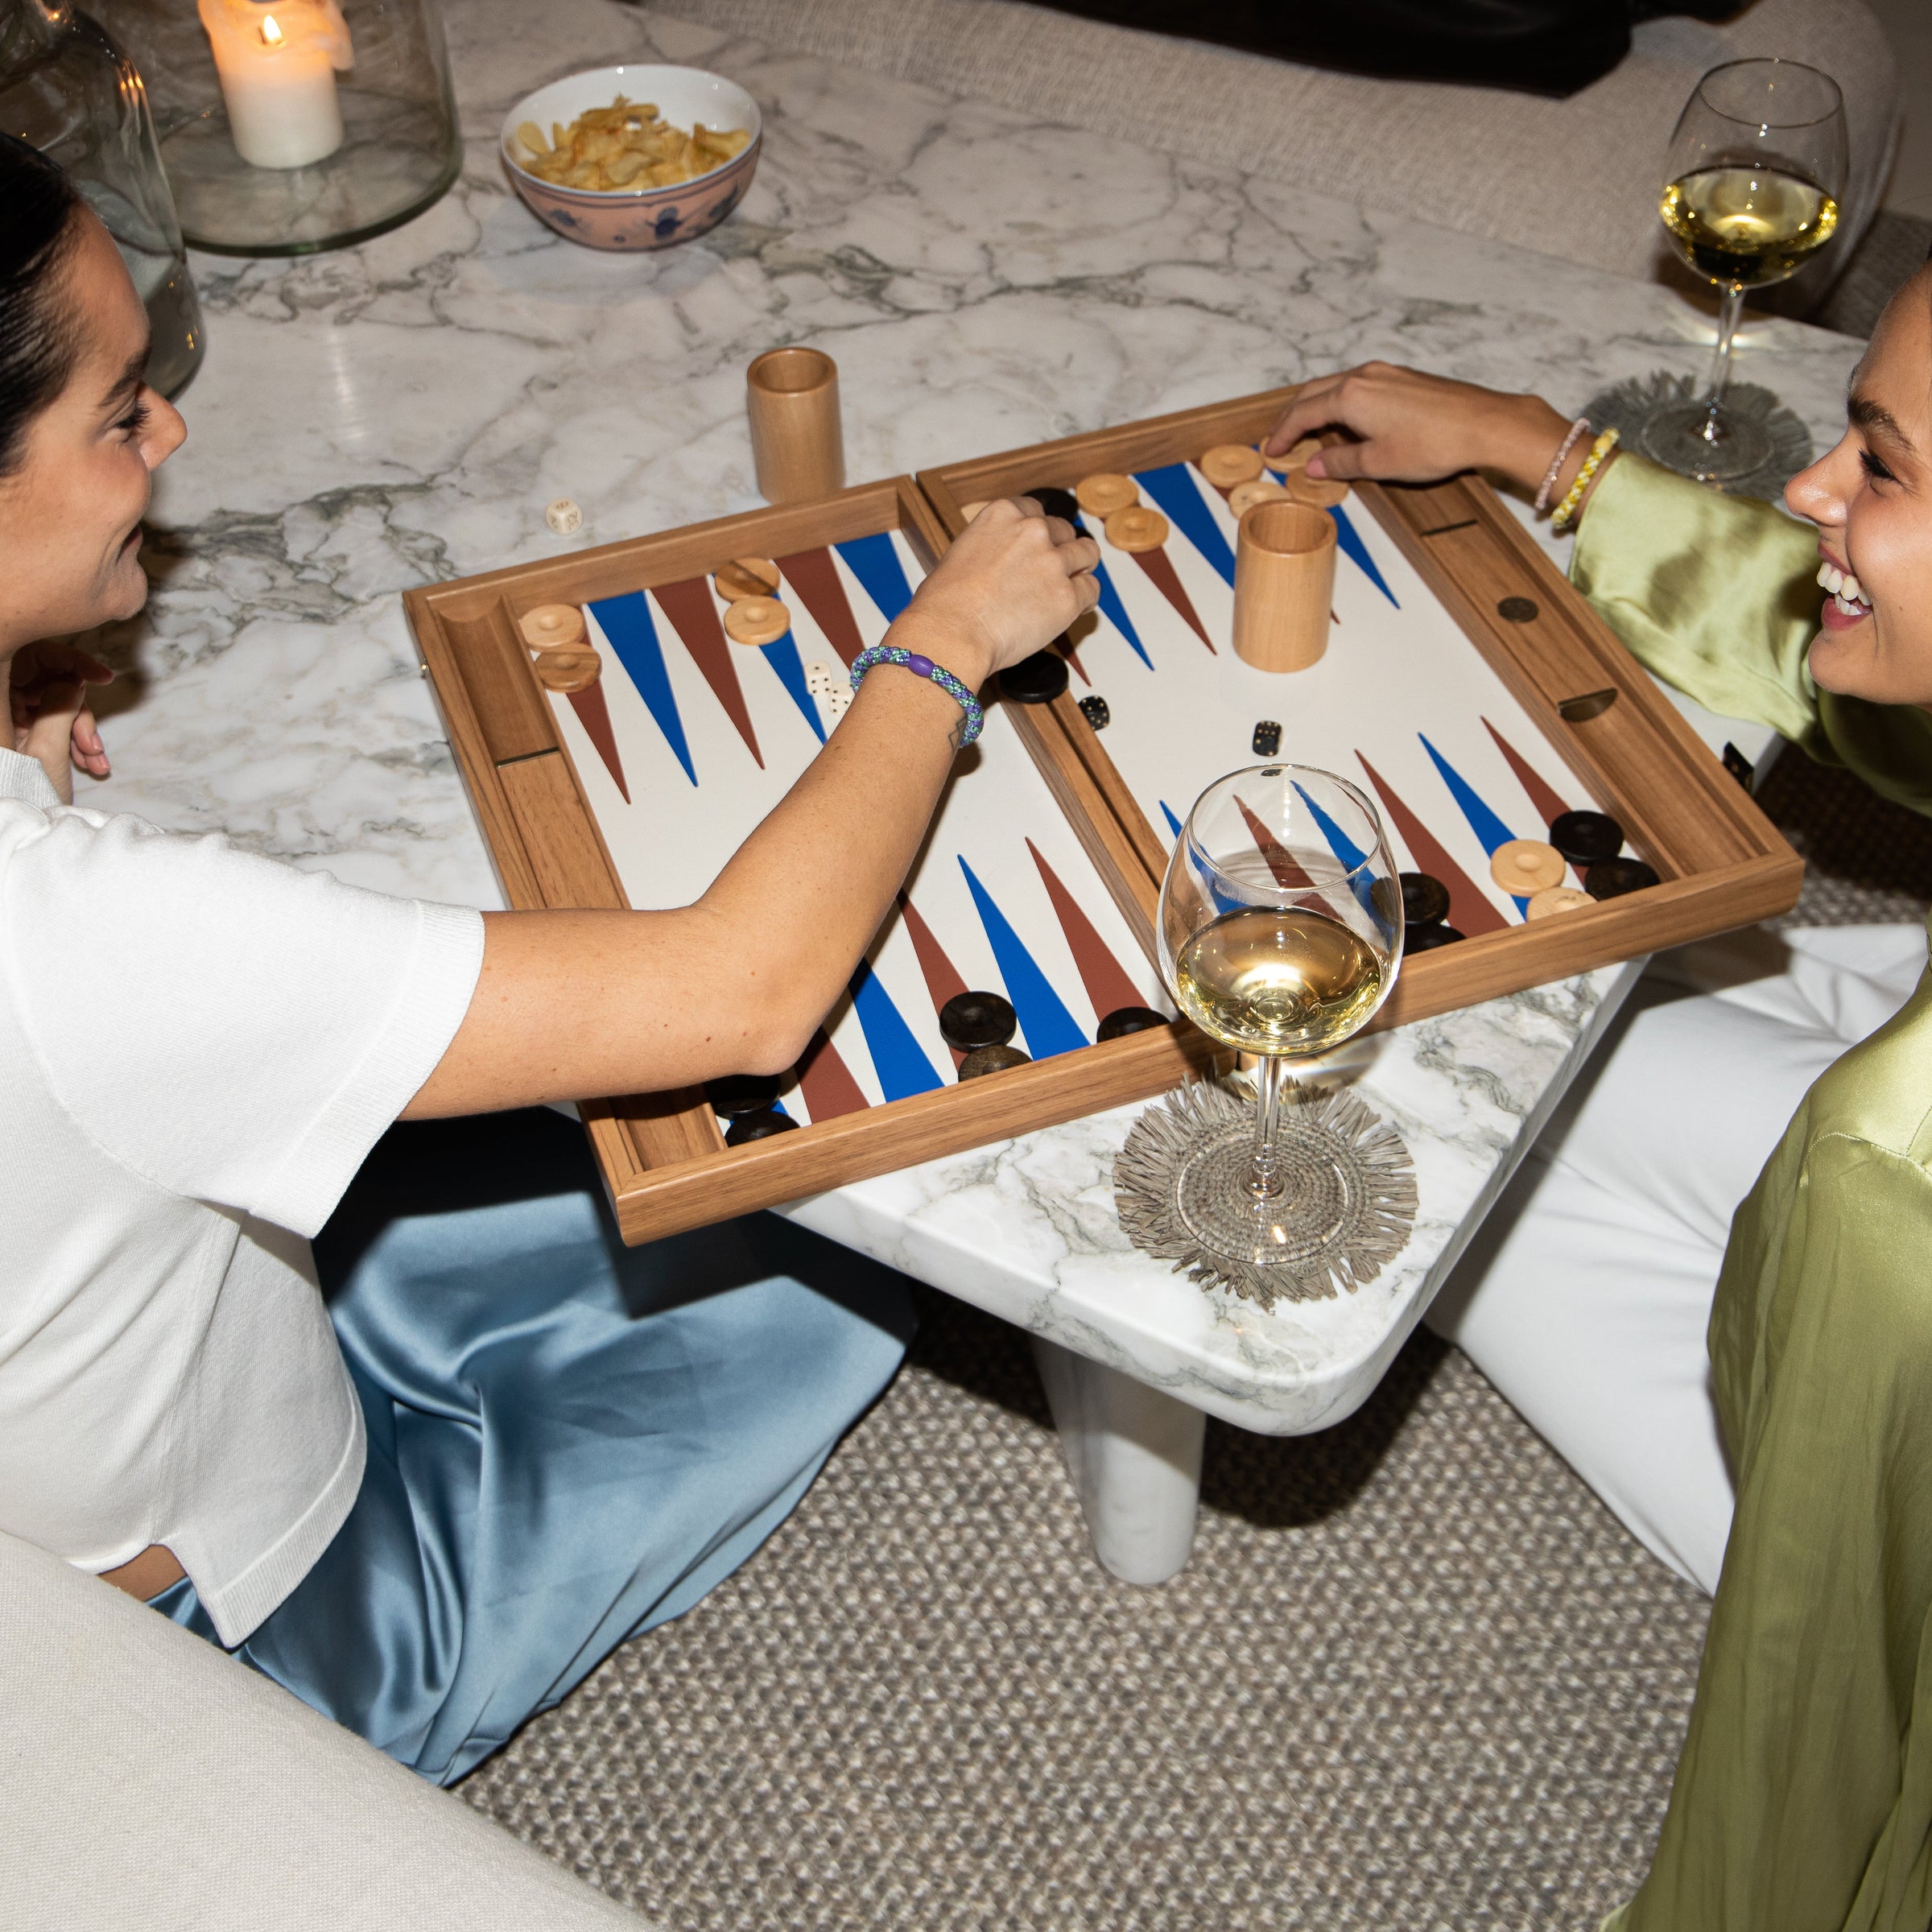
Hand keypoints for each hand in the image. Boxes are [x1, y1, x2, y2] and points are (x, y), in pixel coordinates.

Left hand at [11, 641, 112, 804]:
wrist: (20, 828)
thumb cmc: (22, 796)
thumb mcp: (46, 752)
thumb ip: (60, 709)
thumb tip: (74, 681)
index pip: (33, 659)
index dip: (69, 661)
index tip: (101, 677)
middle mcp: (1, 706)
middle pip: (49, 685)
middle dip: (79, 713)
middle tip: (92, 743)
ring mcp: (11, 721)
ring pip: (57, 707)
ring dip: (82, 731)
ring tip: (95, 763)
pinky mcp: (24, 735)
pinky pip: (56, 724)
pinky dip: (75, 740)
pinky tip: (90, 764)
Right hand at [888, 497, 1098, 687]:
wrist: (951, 632)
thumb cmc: (945, 603)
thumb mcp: (963, 553)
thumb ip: (994, 548)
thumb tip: (1005, 565)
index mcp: (1003, 514)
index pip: (1036, 512)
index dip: (1040, 532)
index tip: (1040, 545)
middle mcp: (1033, 531)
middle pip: (1064, 531)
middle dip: (1060, 551)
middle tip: (1052, 573)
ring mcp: (1053, 562)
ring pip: (1087, 554)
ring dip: (1080, 569)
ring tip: (1071, 586)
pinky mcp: (1068, 596)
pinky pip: (1091, 590)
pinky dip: (1086, 600)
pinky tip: (1075, 608)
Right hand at [1263, 362, 1573, 497]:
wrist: (1484, 423)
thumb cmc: (1433, 444)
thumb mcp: (1379, 462)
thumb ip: (1341, 462)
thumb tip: (1314, 465)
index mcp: (1350, 397)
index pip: (1303, 414)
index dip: (1284, 434)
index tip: (1272, 450)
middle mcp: (1363, 377)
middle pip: (1314, 393)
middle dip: (1294, 415)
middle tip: (1280, 437)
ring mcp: (1385, 373)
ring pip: (1337, 386)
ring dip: (1317, 406)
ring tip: (1308, 429)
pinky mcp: (1403, 378)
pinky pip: (1359, 386)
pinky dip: (1341, 401)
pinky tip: (1345, 419)